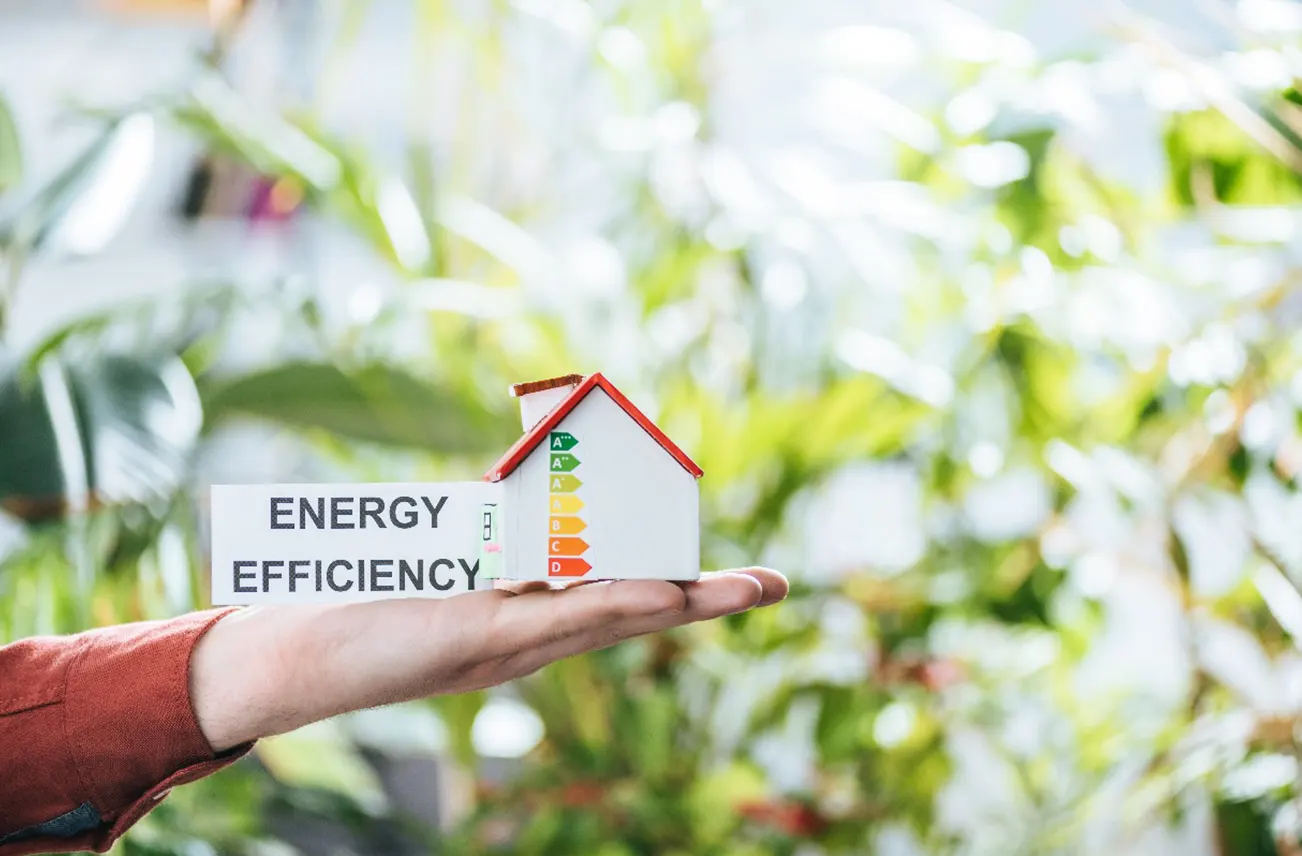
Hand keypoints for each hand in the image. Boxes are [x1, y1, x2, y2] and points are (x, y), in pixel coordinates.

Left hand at [190, 569, 786, 751]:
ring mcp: (506, 644)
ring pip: (611, 619)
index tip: (730, 576)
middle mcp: (525, 640)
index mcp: (522, 621)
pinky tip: (659, 594)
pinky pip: (560, 619)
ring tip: (746, 589)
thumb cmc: (353, 607)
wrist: (285, 656)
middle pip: (632, 613)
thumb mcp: (432, 559)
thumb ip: (479, 531)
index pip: (615, 598)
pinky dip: (614, 604)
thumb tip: (506, 481)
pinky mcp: (474, 639)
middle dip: (706, 599)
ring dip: (681, 602)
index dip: (675, 584)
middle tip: (775, 586)